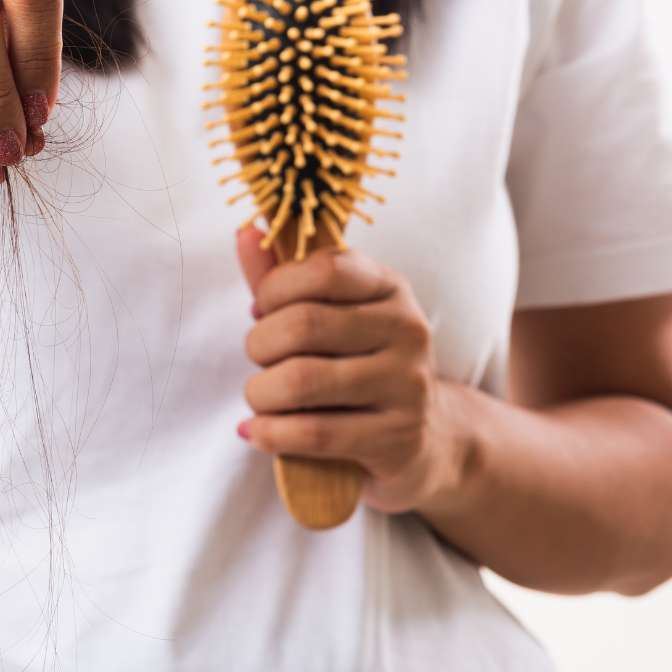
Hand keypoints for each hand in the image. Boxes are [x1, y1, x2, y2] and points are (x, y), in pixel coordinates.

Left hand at [236, 225, 465, 513]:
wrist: (426, 438)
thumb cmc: (357, 364)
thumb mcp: (328, 315)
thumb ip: (283, 277)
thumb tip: (245, 232)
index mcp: (390, 287)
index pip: (324, 267)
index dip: (275, 288)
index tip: (261, 311)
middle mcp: (407, 330)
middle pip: (303, 325)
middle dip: (259, 345)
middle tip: (260, 361)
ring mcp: (407, 385)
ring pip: (302, 381)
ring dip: (260, 393)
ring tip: (260, 397)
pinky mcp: (398, 438)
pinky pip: (313, 434)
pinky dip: (270, 433)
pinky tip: (259, 431)